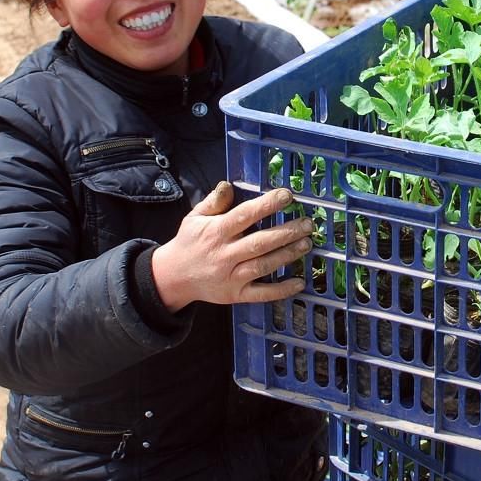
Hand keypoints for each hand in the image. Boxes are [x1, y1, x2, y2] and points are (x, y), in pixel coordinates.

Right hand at [153, 182, 312, 310]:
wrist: (172, 278)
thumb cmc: (189, 242)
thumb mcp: (195, 218)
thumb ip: (214, 202)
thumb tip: (228, 184)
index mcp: (216, 232)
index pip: (244, 215)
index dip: (266, 205)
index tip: (287, 196)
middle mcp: (225, 254)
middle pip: (260, 242)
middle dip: (287, 232)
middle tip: (308, 224)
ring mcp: (231, 277)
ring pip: (263, 266)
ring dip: (287, 255)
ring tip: (307, 244)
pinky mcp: (235, 295)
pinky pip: (261, 294)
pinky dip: (281, 290)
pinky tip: (299, 282)